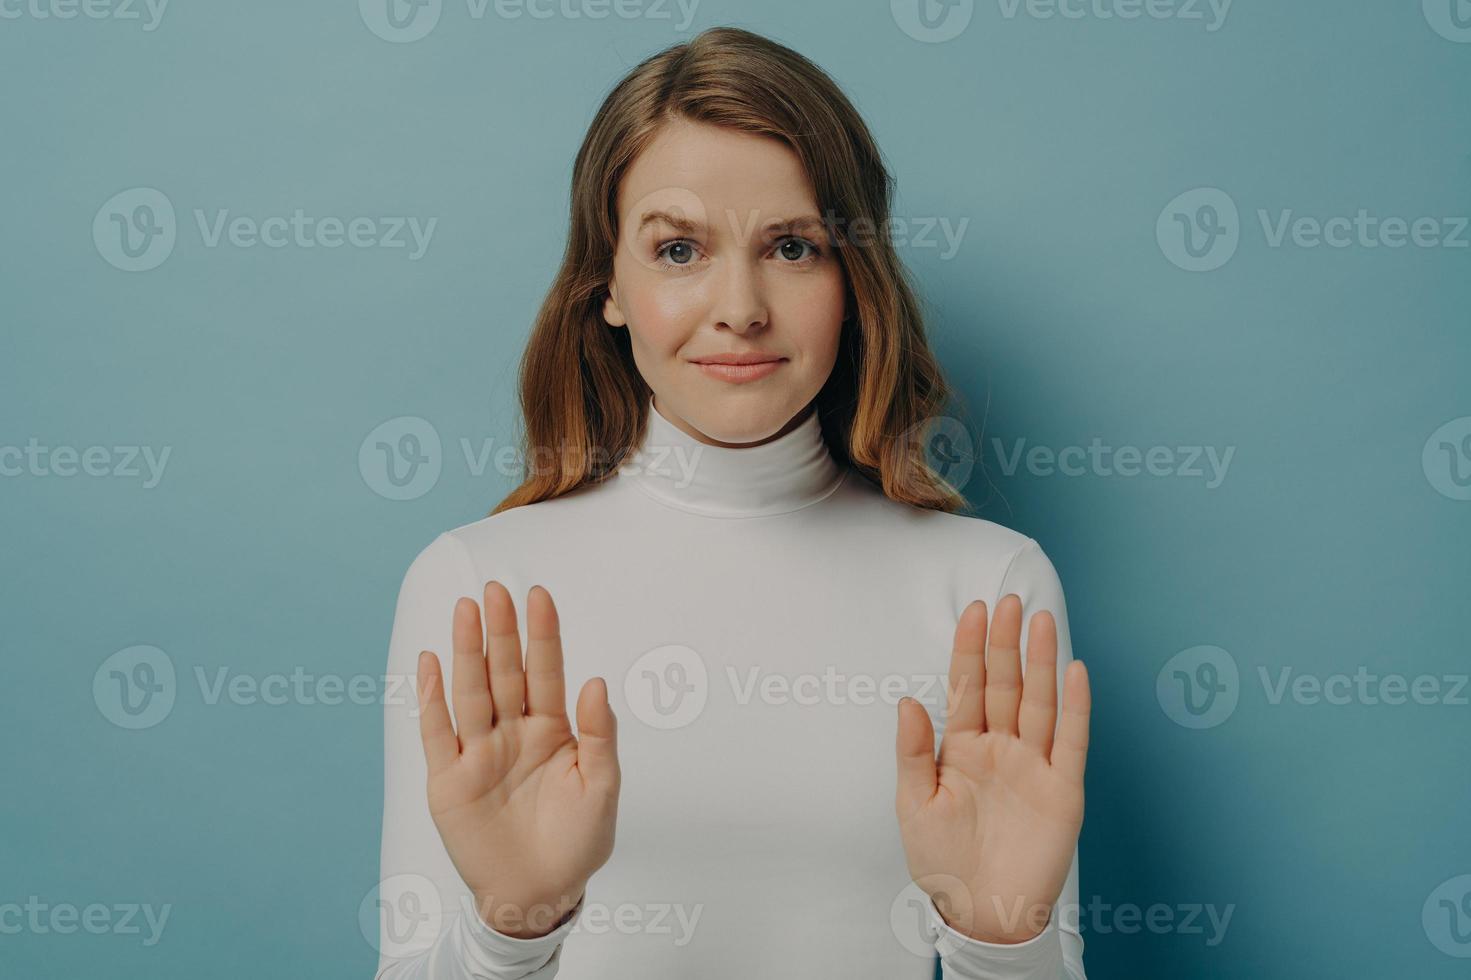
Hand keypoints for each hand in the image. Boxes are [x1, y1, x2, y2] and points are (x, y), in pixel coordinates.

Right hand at [416, 582, 620, 938]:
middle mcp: (513, 733)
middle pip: (505, 672)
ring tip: (464, 610)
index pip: (546, 671)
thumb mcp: (602, 788)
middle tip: (496, 589)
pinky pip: (437, 732)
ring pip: (470, 692)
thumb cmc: (577, 843)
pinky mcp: (448, 779)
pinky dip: (430, 698)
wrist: (539, 895)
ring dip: (466, 651)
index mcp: (553, 731)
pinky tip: (428, 663)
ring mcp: (479, 753)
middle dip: (501, 631)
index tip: (540, 595)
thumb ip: (599, 736)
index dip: (543, 635)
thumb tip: (596, 683)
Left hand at [895, 593, 1089, 944]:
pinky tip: (1077, 672)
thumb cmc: (942, 863)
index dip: (970, 649)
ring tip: (1040, 620)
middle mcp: (1000, 749)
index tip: (973, 610)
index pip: (967, 687)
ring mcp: (1033, 766)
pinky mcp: (1063, 790)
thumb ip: (913, 752)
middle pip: (1005, 685)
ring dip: (1041, 661)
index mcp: (962, 749)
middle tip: (1008, 600)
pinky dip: (1076, 707)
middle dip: (1005, 642)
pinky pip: (1071, 741)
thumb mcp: (914, 805)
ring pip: (1039, 702)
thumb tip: (907, 700)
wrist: (981, 913)